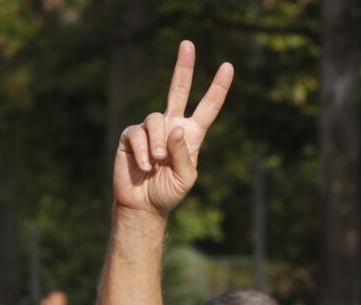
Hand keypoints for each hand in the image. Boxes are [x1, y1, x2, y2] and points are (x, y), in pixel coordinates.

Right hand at [114, 41, 233, 216]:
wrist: (143, 204)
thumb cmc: (168, 192)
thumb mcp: (185, 178)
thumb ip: (184, 154)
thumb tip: (176, 126)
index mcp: (191, 136)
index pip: (207, 108)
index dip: (217, 89)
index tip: (228, 67)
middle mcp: (171, 126)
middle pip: (178, 90)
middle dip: (184, 67)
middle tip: (188, 44)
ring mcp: (151, 129)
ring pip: (156, 120)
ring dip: (158, 143)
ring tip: (157, 162)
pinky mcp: (132, 135)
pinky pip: (139, 134)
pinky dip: (144, 151)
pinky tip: (145, 166)